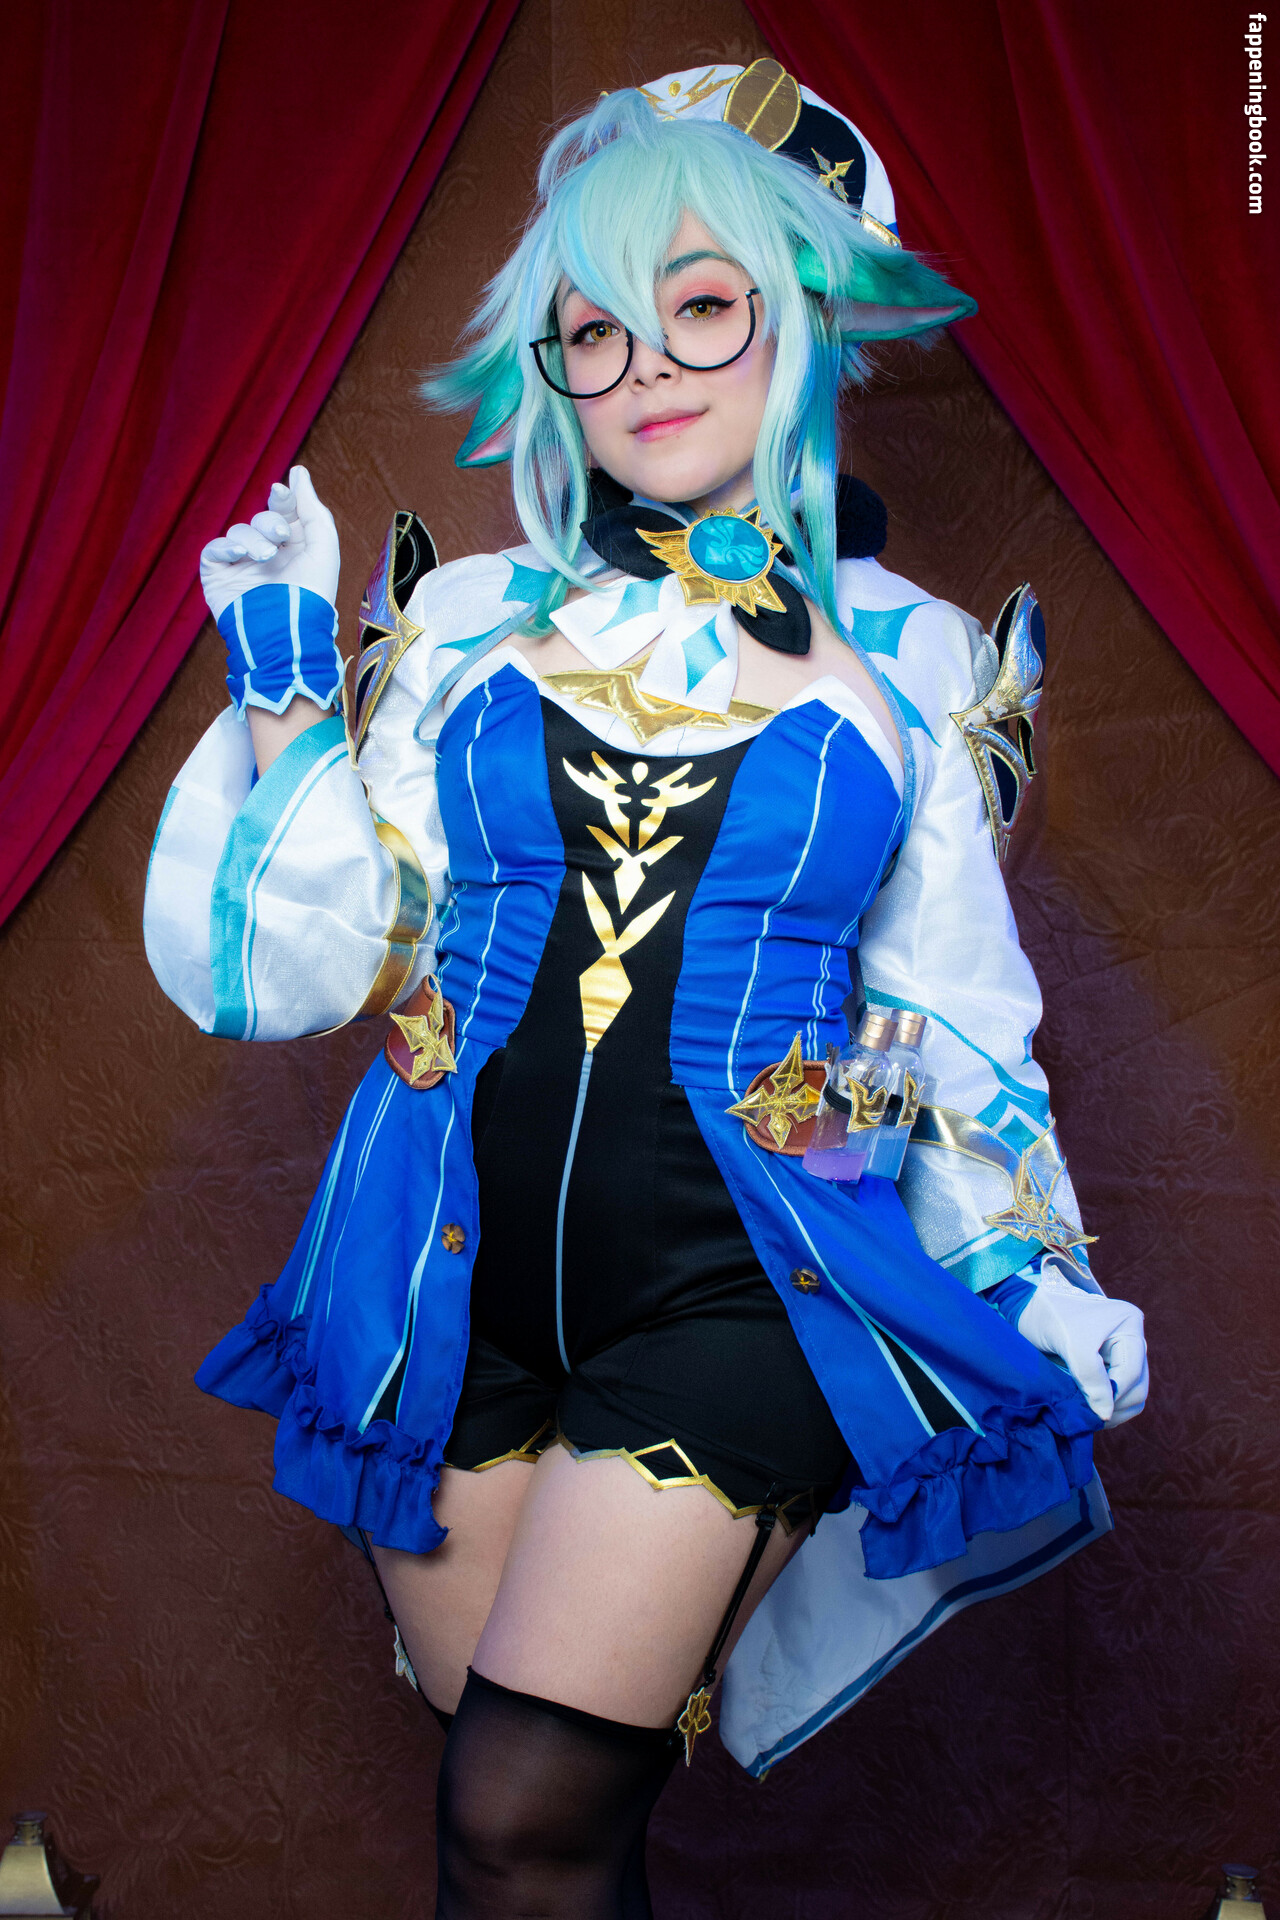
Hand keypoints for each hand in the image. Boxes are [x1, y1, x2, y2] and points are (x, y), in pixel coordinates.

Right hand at [199, 465, 339, 619]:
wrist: (286, 633)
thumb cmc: (311, 595)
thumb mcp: (323, 547)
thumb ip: (311, 508)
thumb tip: (298, 472)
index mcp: (295, 548)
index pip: (283, 511)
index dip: (283, 499)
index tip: (282, 493)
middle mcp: (268, 555)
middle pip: (261, 518)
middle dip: (270, 522)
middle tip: (279, 537)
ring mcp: (242, 566)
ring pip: (239, 532)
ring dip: (252, 539)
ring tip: (264, 557)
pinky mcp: (219, 576)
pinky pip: (214, 549)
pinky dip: (225, 548)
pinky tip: (240, 556)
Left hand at [1016, 1276, 1147, 1426]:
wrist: (1028, 1308)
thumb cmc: (1049, 1317)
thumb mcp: (1070, 1343)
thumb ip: (1090, 1376)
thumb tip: (1106, 1414)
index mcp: (1129, 1324)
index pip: (1131, 1373)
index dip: (1113, 1396)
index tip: (1091, 1412)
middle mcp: (1132, 1340)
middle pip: (1138, 1387)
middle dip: (1115, 1406)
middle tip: (1088, 1417)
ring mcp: (1123, 1355)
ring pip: (1132, 1396)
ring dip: (1112, 1411)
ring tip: (1086, 1415)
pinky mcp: (1111, 1369)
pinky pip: (1120, 1397)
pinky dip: (1107, 1407)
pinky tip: (1087, 1410)